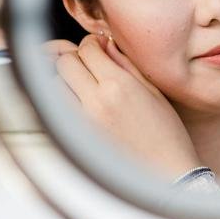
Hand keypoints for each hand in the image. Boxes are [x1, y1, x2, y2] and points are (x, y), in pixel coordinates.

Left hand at [49, 29, 197, 178]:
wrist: (165, 175)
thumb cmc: (165, 133)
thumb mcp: (152, 90)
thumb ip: (124, 64)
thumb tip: (105, 44)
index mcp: (117, 86)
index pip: (86, 48)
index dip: (92, 43)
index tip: (99, 48)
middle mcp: (94, 103)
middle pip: (64, 64)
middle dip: (75, 58)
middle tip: (89, 65)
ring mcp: (82, 125)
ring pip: (54, 88)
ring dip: (65, 82)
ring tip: (83, 87)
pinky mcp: (76, 143)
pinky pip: (59, 114)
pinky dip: (64, 104)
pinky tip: (81, 107)